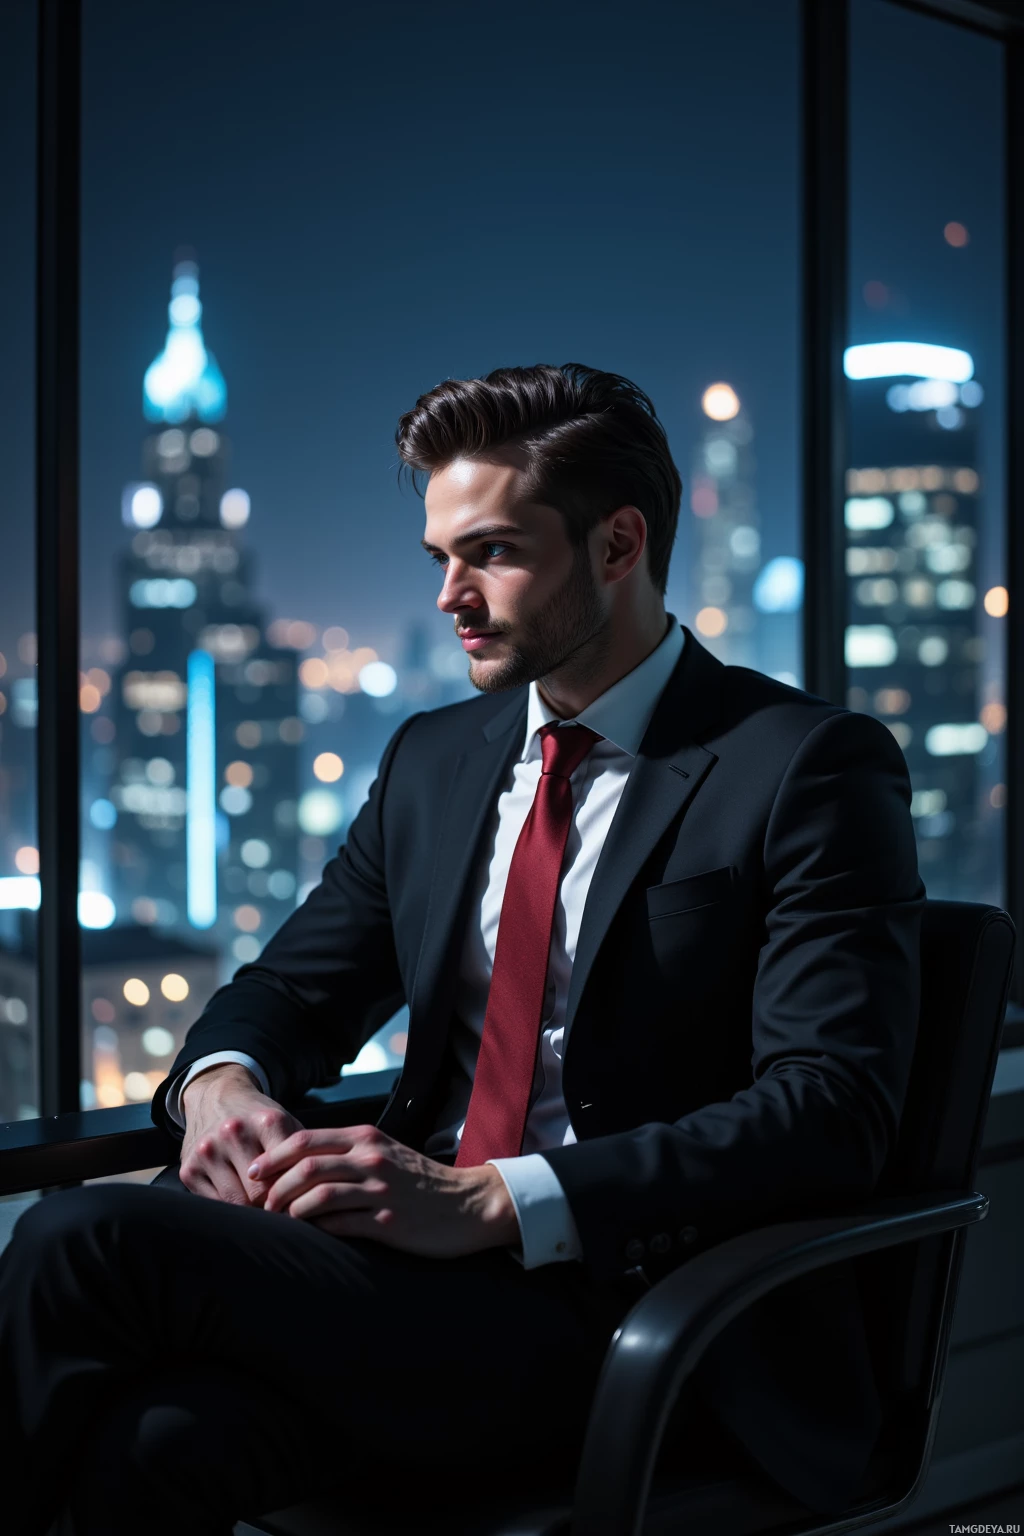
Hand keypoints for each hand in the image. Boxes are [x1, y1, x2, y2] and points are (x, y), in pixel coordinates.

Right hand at [178, 1064, 305, 1207]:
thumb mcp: (286, 1125)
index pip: (286, 1174)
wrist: (217, 1097)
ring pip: (236, 1203)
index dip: (294, 1194)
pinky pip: (214, 1204)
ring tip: (261, 1206)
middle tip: (280, 1210)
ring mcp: (207, 1150)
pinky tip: (238, 1198)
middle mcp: (233, 1132)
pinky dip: (229, 1207)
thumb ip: (300, 1156)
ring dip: (250, 1210)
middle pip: (260, 1193)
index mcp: (266, 1121)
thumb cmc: (259, 1119)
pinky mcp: (188, 1168)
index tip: (298, 1203)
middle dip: (272, 1205)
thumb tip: (313, 1198)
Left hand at [249, 1124, 521, 1258]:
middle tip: (261, 1204)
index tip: (254, 1172)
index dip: (273, 1156)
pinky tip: (308, 1235)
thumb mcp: (384, 1153)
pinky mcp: (389, 1223)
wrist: (468, 1204)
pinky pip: (340, 1225)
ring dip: (291, 1210)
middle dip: (274, 1187)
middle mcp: (371, 1160)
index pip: (306, 1140)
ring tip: (280, 1222)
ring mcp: (381, 1191)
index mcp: (366, 1138)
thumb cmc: (419, 1181)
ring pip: (318, 1195)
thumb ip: (347, 1152)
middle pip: (305, 1167)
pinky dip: (316, 1230)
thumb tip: (299, 1162)